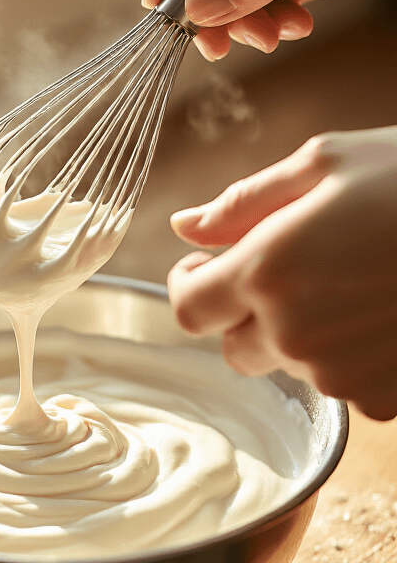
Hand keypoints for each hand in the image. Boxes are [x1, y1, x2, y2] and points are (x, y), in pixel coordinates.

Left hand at [166, 127, 396, 419]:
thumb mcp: (326, 163)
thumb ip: (243, 202)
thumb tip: (186, 226)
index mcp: (267, 270)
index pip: (188, 307)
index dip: (193, 285)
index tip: (212, 266)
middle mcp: (293, 333)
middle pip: (235, 348)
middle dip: (249, 314)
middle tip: (296, 270)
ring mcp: (339, 373)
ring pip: (293, 366)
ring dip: (307, 334)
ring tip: (359, 282)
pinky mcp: (381, 399)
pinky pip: (347, 385)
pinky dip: (357, 357)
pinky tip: (387, 312)